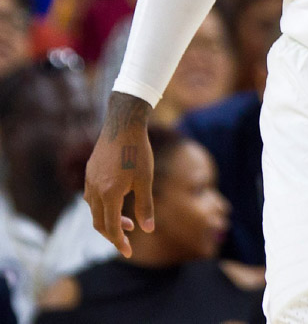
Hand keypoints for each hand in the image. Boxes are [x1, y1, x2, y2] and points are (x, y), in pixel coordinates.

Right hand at [84, 93, 154, 257]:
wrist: (123, 123)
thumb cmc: (138, 150)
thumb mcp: (146, 179)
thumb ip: (145, 206)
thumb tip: (148, 230)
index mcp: (109, 194)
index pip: (111, 228)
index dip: (119, 243)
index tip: (128, 252)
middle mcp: (95, 190)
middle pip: (99, 223)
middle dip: (113, 235)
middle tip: (127, 240)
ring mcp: (89, 181)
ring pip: (94, 210)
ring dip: (109, 220)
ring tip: (128, 221)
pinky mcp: (90, 172)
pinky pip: (92, 197)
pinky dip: (103, 206)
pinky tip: (118, 201)